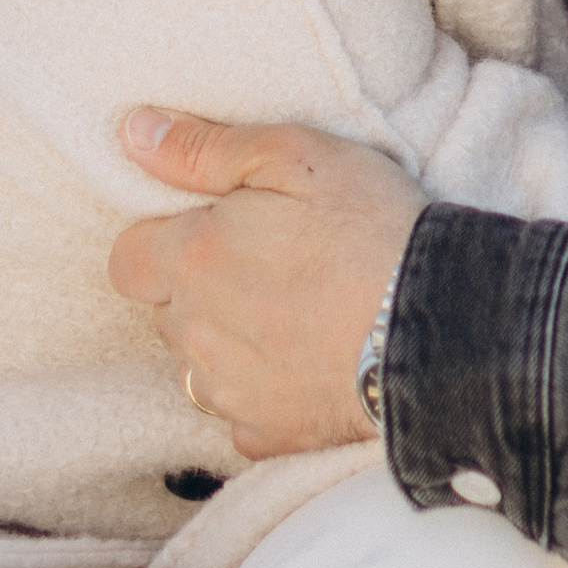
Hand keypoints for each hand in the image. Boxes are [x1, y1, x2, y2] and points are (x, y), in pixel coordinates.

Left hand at [109, 109, 426, 459]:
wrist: (441, 326)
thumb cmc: (371, 229)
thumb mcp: (294, 156)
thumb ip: (204, 149)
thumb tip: (132, 132)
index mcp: (192, 260)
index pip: (127, 258)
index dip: (162, 241)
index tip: (214, 231)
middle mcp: (195, 333)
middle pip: (165, 311)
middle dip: (199, 288)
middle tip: (270, 265)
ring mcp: (228, 392)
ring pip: (199, 364)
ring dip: (227, 341)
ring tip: (296, 314)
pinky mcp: (265, 436)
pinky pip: (241, 413)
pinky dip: (264, 391)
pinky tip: (310, 363)